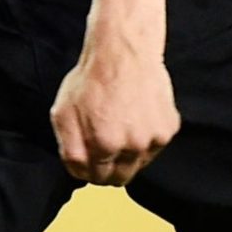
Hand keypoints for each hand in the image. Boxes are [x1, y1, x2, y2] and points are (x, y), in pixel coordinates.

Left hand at [49, 46, 178, 186]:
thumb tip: (79, 171)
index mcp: (104, 145)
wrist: (123, 52)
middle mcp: (132, 147)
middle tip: (103, 148)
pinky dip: (144, 139)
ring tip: (119, 126)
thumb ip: (69, 149)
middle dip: (108, 169)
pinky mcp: (168, 129)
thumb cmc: (91, 79)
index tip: (89, 161)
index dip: (89, 172)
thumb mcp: (62, 113)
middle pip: (120, 178)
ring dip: (127, 154)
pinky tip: (135, 118)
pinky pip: (153, 147)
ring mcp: (153, 139)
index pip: (96, 179)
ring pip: (138, 164)